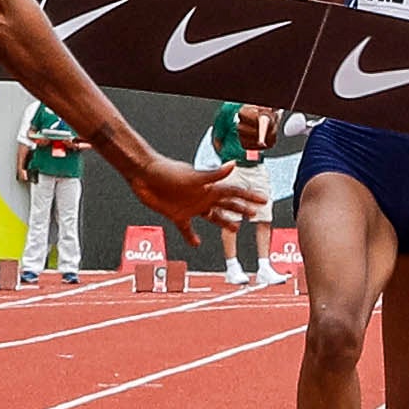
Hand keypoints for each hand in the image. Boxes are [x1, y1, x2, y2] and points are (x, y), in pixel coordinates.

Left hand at [130, 151, 262, 241]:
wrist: (145, 174)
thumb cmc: (168, 171)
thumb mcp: (193, 175)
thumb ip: (214, 174)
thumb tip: (233, 164)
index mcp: (209, 187)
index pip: (235, 192)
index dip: (250, 197)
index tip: (264, 200)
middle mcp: (203, 197)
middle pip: (227, 204)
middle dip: (242, 209)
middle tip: (255, 215)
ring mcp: (191, 206)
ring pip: (212, 216)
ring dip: (223, 221)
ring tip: (235, 228)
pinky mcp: (177, 215)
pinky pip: (187, 229)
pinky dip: (191, 237)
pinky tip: (197, 244)